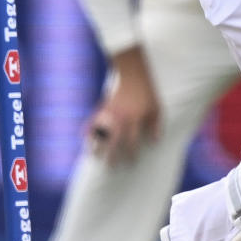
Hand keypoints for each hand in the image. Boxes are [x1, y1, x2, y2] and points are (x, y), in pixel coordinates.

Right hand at [87, 48, 160, 164]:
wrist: (132, 73)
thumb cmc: (146, 92)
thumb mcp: (156, 108)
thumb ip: (155, 126)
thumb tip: (154, 142)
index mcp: (134, 120)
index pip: (131, 143)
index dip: (131, 155)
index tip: (131, 162)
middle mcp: (120, 119)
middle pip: (113, 142)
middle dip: (112, 156)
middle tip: (111, 167)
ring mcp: (109, 113)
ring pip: (99, 132)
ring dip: (96, 144)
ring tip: (92, 155)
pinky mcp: (102, 107)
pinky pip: (91, 120)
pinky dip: (87, 128)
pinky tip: (83, 137)